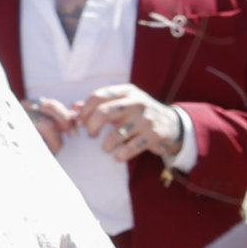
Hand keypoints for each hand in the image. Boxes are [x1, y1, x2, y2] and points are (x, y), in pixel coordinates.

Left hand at [68, 83, 188, 166]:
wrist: (172, 125)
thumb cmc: (139, 115)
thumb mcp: (122, 104)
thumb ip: (99, 105)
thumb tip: (73, 108)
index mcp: (127, 91)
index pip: (98, 96)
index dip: (84, 111)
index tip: (81, 123)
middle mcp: (137, 102)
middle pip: (104, 112)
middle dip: (92, 126)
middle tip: (91, 135)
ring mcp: (146, 118)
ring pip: (117, 133)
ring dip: (106, 144)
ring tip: (106, 148)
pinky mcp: (154, 135)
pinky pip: (132, 147)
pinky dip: (121, 154)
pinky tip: (118, 156)